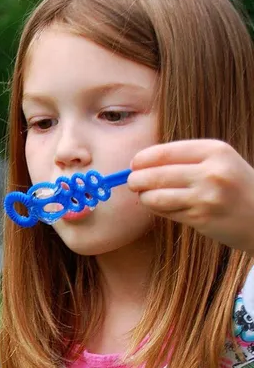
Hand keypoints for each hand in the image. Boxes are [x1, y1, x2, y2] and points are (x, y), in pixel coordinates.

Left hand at [128, 139, 253, 254]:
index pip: (163, 152)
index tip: (134, 165)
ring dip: (145, 198)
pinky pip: (165, 212)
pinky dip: (159, 210)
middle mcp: (211, 171)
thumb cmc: (235, 187)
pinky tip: (167, 208)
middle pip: (154, 175)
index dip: (142, 160)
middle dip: (136, 180)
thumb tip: (139, 164)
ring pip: (155, 196)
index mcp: (214, 150)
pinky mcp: (201, 217)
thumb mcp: (219, 162)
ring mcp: (206, 196)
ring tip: (147, 196)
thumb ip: (184, 160)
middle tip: (132, 183)